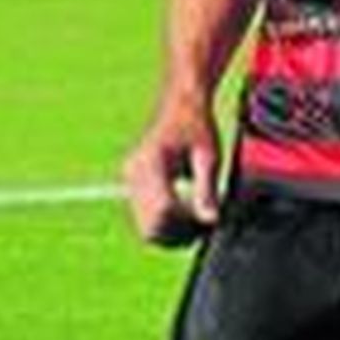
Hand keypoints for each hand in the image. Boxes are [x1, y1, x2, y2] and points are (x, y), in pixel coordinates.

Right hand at [122, 98, 221, 245]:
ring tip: (196, 221)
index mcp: (151, 163)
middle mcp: (133, 173)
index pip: (164, 211)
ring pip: (146, 228)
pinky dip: (165, 225)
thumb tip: (210, 221)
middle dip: (179, 234)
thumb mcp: (209, 157)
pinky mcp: (132, 185)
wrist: (181, 105)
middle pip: (151, 226)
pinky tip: (185, 215)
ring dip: (172, 233)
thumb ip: (207, 189)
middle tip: (203, 225)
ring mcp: (129, 180)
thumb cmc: (198, 127)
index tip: (208, 219)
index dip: (187, 223)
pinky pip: (145, 219)